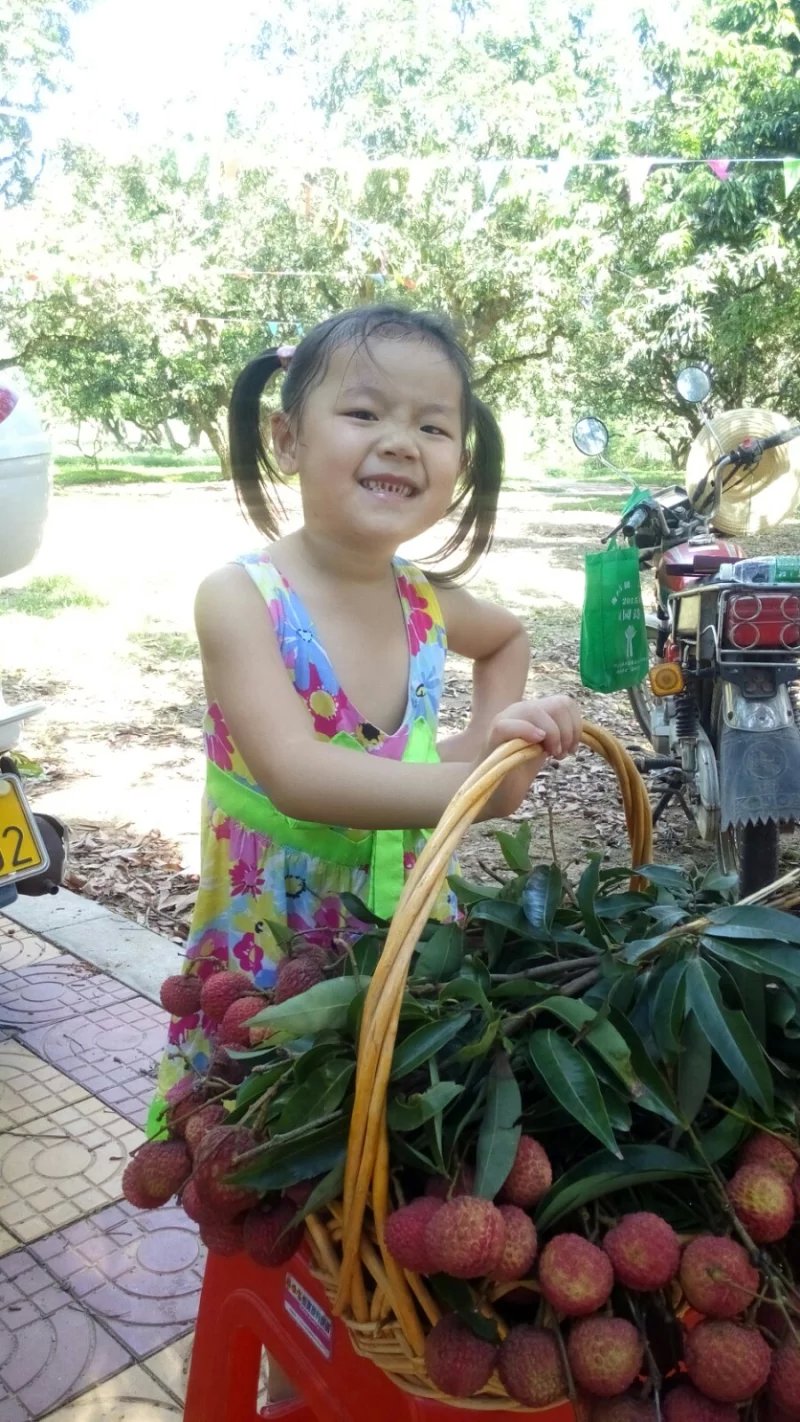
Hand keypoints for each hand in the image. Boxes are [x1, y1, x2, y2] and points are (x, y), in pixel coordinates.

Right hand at [477, 695, 581, 817]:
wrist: (496, 791)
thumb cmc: (519, 769)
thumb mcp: (546, 747)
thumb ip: (559, 733)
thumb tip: (578, 729)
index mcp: (534, 711)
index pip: (566, 702)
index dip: (576, 725)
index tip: (571, 748)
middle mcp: (520, 709)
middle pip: (558, 704)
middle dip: (567, 732)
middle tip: (561, 754)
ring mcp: (505, 719)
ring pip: (536, 710)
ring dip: (552, 734)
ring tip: (551, 755)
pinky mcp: (494, 735)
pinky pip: (510, 724)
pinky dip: (527, 731)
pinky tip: (537, 744)